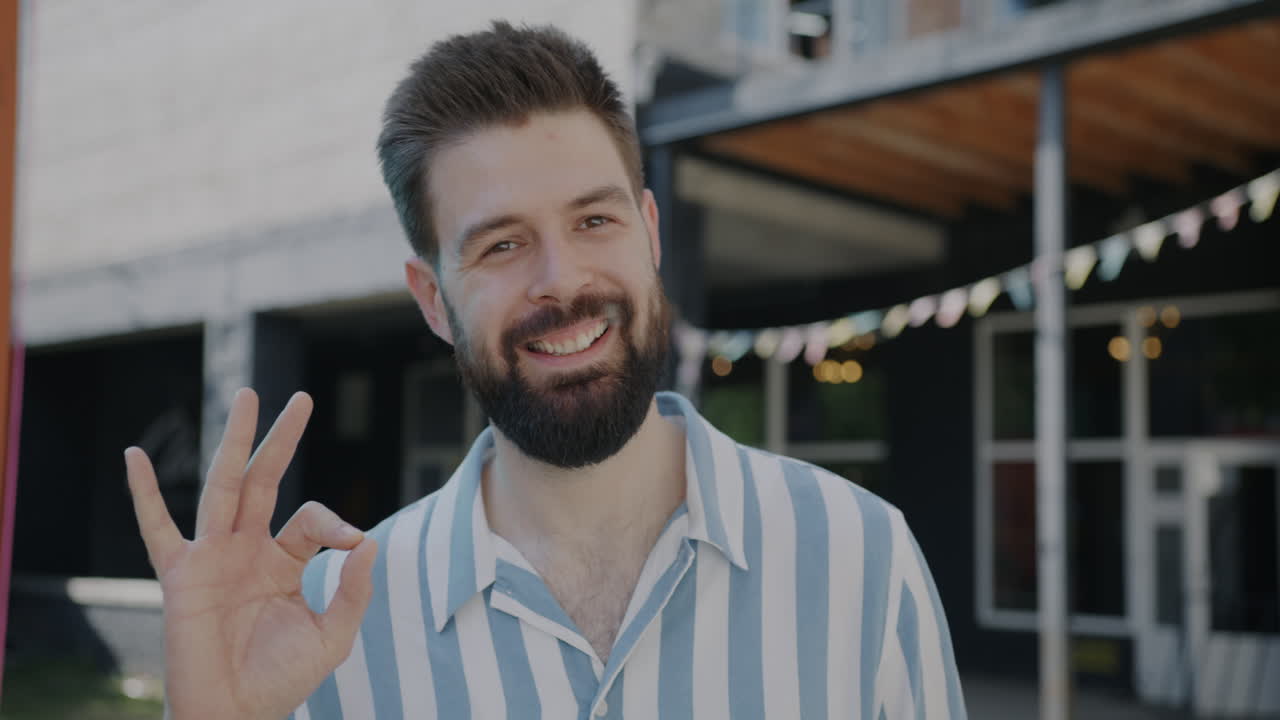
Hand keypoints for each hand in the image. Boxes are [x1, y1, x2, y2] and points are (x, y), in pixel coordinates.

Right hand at [126, 388, 376, 719]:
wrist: (236, 714)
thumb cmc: (281, 679)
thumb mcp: (333, 634)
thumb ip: (352, 590)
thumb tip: (366, 540)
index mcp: (284, 560)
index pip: (310, 518)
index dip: (334, 523)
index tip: (351, 542)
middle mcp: (247, 549)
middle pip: (264, 480)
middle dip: (281, 439)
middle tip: (300, 397)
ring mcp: (213, 557)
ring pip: (223, 486)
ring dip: (234, 441)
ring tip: (247, 397)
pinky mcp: (181, 576)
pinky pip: (157, 529)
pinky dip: (144, 494)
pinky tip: (134, 457)